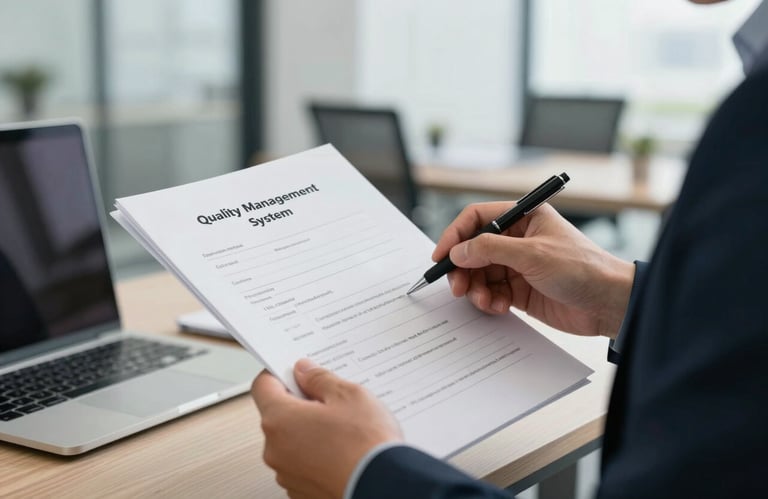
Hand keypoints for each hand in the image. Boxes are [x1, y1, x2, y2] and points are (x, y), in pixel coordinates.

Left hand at [251, 359, 402, 498]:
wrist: (385, 487)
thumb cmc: (367, 445)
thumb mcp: (349, 395)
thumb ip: (320, 379)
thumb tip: (305, 372)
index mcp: (280, 420)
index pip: (263, 386)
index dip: (279, 374)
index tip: (296, 372)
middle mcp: (275, 450)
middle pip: (278, 415)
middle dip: (302, 404)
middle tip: (331, 401)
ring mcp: (287, 474)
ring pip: (292, 441)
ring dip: (310, 431)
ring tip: (344, 430)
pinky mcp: (301, 491)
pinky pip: (303, 464)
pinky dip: (318, 455)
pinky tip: (344, 451)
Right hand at [434, 202, 634, 337]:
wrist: (609, 304)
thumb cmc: (582, 268)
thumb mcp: (533, 254)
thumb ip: (490, 249)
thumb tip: (458, 251)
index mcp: (523, 218)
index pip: (477, 218)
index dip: (455, 235)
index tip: (441, 256)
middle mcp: (518, 239)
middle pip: (474, 249)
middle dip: (463, 269)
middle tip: (457, 287)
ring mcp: (518, 265)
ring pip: (480, 274)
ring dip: (476, 289)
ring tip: (485, 301)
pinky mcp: (520, 290)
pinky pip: (492, 292)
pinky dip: (489, 301)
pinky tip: (499, 307)